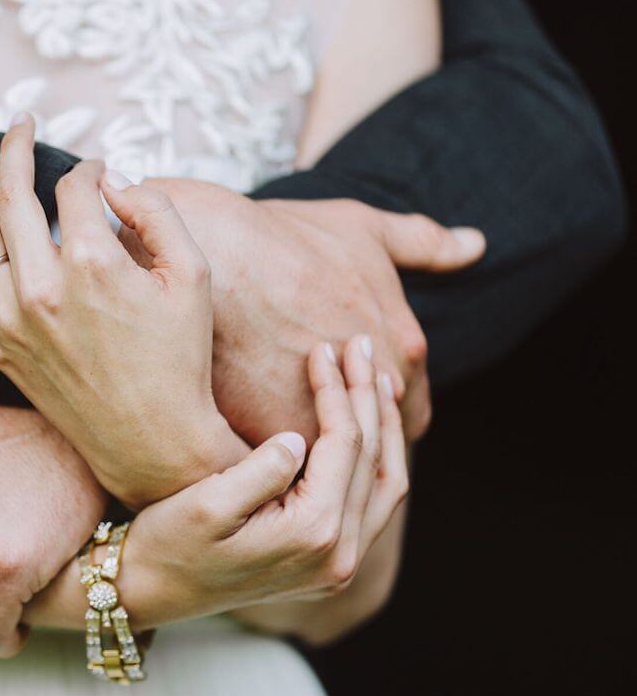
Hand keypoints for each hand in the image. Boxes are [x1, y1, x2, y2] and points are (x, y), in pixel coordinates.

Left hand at [0, 115, 245, 508]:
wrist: (151, 441)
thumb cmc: (180, 360)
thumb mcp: (194, 276)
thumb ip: (156, 213)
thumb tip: (112, 181)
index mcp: (93, 262)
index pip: (74, 187)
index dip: (89, 168)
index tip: (100, 172)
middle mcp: (41, 286)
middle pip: (11, 193)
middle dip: (14, 147)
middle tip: (19, 122)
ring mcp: (10, 317)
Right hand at [25, 337, 407, 630]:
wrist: (147, 590)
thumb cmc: (166, 542)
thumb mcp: (206, 502)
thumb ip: (261, 470)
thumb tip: (301, 438)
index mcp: (312, 535)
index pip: (344, 444)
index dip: (337, 389)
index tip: (320, 347)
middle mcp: (337, 558)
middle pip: (377, 461)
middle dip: (371, 398)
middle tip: (362, 347)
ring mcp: (337, 567)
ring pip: (384, 484)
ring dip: (384, 428)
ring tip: (377, 380)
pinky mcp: (327, 565)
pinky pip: (369, 504)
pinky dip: (374, 459)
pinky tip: (365, 427)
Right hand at [140, 178, 483, 443]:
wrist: (219, 256)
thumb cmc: (287, 238)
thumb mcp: (367, 229)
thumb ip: (425, 244)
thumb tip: (476, 244)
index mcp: (405, 352)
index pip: (410, 414)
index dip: (382, 414)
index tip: (351, 408)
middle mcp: (378, 392)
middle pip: (376, 447)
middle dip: (351, 447)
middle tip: (315, 435)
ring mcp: (330, 416)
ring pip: (328, 465)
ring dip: (312, 462)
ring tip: (281, 452)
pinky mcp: (275, 434)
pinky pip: (279, 466)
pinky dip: (269, 463)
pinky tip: (249, 450)